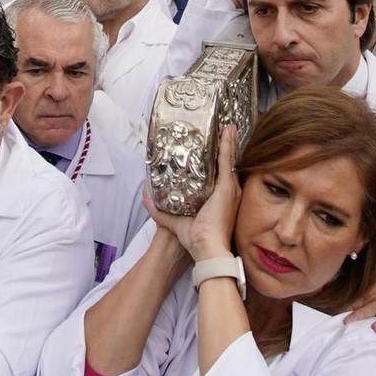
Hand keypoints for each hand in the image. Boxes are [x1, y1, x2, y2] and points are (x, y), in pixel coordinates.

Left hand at [147, 127, 239, 262]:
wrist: (206, 249)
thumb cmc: (195, 240)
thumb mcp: (174, 219)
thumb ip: (159, 208)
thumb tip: (145, 195)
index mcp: (220, 199)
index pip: (220, 174)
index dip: (218, 158)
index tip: (216, 143)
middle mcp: (229, 192)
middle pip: (227, 164)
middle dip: (226, 147)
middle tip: (223, 129)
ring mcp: (230, 189)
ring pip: (229, 159)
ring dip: (228, 142)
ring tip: (227, 126)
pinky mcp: (227, 188)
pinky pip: (227, 160)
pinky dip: (228, 145)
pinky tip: (227, 131)